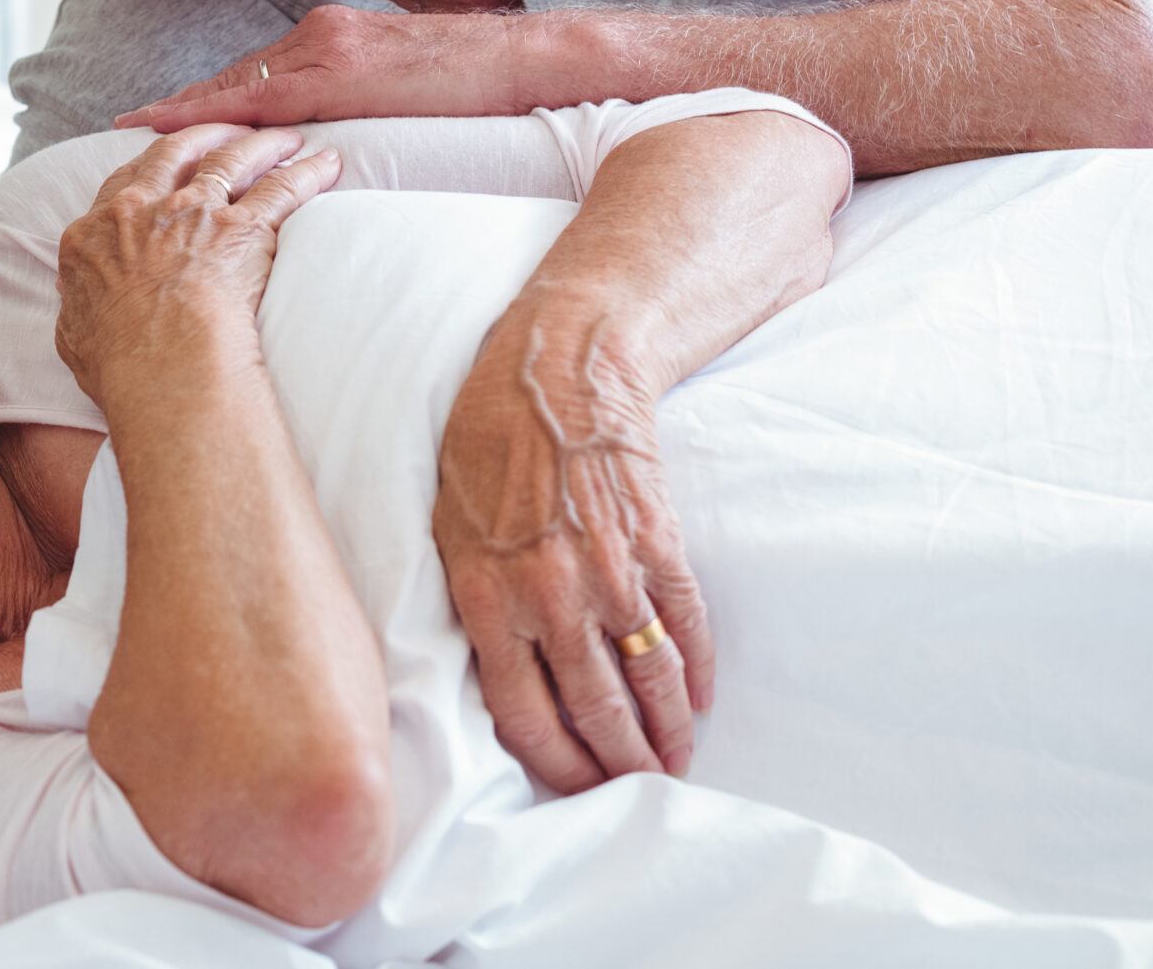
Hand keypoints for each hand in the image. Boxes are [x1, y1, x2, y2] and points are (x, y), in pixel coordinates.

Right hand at [54, 125, 341, 403]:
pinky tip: (325, 164)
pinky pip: (282, 189)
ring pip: (230, 159)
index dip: (148, 167)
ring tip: (283, 136)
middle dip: (202, 135)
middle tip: (224, 129)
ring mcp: (193, 213)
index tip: (166, 161)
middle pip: (173, 153)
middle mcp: (142, 209)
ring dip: (258, 142)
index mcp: (94, 232)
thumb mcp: (74, 332)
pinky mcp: (242, 228)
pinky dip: (306, 172)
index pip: (122, 183)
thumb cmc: (117, 364)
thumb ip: (80, 305)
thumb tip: (82, 303)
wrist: (159, 365)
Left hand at [113, 7, 544, 131]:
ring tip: (137, 130)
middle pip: (237, 79)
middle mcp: (320, 34)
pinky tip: (183, 125)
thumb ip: (365, 106)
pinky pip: (267, 96)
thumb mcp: (406, 95)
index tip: (157, 117)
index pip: (258, 77)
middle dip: (183, 106)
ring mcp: (329, 46)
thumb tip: (336, 148)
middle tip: (125, 127)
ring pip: (242, 84)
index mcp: (334, 42)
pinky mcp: (344, 67)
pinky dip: (218, 110)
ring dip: (188, 109)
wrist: (528, 62)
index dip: (205, 100)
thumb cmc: (477, 87)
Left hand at [431, 306, 714, 791]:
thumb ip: (475, 599)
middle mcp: (548, 595)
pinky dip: (698, 665)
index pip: (522, 713)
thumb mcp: (449, 524)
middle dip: (620, 760)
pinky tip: (702, 693)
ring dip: (668, 726)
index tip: (576, 785)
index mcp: (487, 596)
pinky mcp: (656, 541)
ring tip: (678, 758)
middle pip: (593, 707)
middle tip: (638, 787)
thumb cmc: (489, 439)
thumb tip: (497, 668)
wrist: (560, 366)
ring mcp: (607, 569)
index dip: (555, 761)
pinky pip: (684, 621)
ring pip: (646, 673)